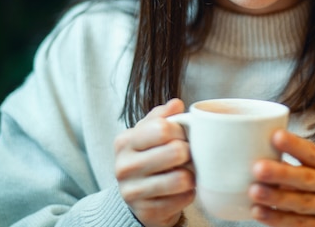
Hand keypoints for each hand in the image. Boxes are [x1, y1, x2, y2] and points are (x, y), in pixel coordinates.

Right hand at [114, 98, 195, 226]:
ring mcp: (133, 192)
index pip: (162, 128)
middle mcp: (124, 167)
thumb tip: (176, 104)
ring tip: (186, 172)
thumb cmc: (148, 159)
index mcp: (124, 142)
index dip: (180, 131)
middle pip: (175, 152)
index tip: (182, 135)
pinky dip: (188, 194)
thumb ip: (161, 117)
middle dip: (188, 153)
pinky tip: (181, 190)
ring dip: (191, 175)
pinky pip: (183, 199)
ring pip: (181, 178)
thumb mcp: (149, 135)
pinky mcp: (147, 212)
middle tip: (187, 155)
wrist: (138, 199)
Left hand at [249, 130, 314, 226]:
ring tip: (254, 192)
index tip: (275, 136)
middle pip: (308, 179)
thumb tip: (258, 150)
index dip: (295, 145)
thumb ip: (293, 162)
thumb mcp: (314, 169)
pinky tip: (259, 212)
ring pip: (303, 204)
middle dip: (282, 174)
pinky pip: (300, 224)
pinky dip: (277, 218)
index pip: (313, 153)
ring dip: (276, 198)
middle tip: (258, 168)